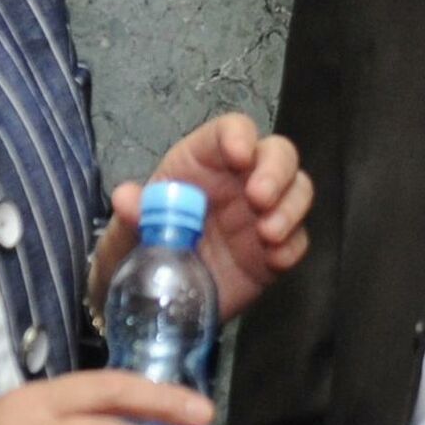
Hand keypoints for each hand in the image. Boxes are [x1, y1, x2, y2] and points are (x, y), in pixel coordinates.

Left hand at [90, 113, 312, 320]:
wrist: (154, 293)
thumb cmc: (141, 243)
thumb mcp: (127, 228)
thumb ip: (131, 212)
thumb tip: (126, 199)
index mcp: (202, 162)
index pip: (229, 130)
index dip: (239, 135)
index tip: (239, 156)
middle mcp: (239, 180)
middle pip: (278, 153)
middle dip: (276, 171)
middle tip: (259, 199)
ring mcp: (261, 214)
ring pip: (298, 190)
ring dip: (290, 208)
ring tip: (267, 234)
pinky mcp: (275, 249)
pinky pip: (299, 240)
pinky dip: (292, 247)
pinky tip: (274, 259)